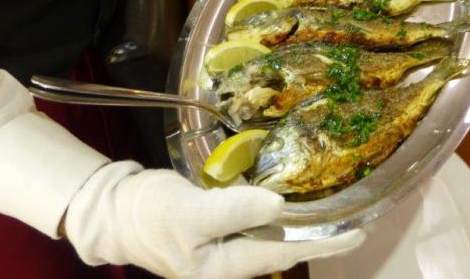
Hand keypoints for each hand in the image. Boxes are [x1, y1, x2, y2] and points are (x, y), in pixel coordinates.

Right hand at [65, 163, 363, 277]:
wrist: (112, 209)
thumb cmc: (148, 215)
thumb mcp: (192, 213)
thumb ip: (236, 210)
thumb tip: (279, 207)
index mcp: (223, 270)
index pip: (283, 254)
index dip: (323, 245)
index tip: (357, 234)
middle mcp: (228, 264)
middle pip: (280, 248)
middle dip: (315, 236)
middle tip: (351, 217)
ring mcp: (223, 248)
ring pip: (269, 234)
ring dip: (296, 222)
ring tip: (328, 207)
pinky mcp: (218, 230)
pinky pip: (254, 222)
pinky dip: (272, 211)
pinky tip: (286, 199)